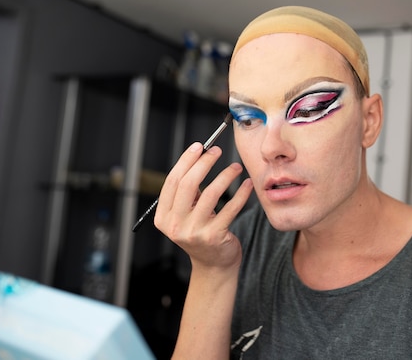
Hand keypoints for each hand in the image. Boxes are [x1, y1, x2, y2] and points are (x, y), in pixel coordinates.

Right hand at [154, 142, 253, 271]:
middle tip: (217, 151)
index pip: (173, 181)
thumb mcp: (187, 214)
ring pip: (210, 193)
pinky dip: (241, 193)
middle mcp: (175, 225)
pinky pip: (230, 208)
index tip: (199, 147)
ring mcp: (194, 232)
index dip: (186, 161)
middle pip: (188, 184)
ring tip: (236, 167)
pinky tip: (248, 184)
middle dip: (204, 163)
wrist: (213, 265)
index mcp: (164, 217)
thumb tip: (200, 157)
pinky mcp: (214, 236)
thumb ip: (188, 192)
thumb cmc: (201, 233)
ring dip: (226, 176)